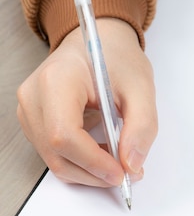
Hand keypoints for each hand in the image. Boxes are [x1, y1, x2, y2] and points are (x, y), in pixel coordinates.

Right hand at [17, 18, 156, 186]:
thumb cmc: (115, 58)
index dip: (93, 161)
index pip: (64, 135)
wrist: (96, 42)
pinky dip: (81, 164)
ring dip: (89, 172)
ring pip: (55, 161)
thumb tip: (131, 164)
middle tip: (127, 173)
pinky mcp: (34, 123)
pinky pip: (55, 156)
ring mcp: (29, 111)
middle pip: (57, 154)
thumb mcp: (141, 87)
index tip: (122, 172)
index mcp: (57, 80)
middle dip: (95, 173)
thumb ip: (141, 126)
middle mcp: (34, 96)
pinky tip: (103, 154)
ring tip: (118, 162)